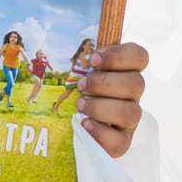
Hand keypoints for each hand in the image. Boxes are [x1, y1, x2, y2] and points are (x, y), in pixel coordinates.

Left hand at [77, 41, 147, 157]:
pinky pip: (120, 142)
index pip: (140, 56)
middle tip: (81, 85)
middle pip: (136, 84)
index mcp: (125, 73)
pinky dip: (100, 133)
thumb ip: (77, 56)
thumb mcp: (76, 70)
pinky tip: (85, 125)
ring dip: (101, 107)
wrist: (66, 129)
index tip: (94, 60)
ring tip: (80, 106)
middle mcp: (131, 95)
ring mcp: (129, 120)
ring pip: (131, 113)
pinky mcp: (121, 142)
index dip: (120, 55)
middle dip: (104, 83)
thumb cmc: (76, 92)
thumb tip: (42, 39)